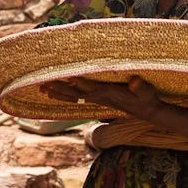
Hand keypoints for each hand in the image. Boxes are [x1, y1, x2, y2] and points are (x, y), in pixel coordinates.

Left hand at [41, 76, 163, 121]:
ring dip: (57, 92)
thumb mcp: (147, 92)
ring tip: (41, 89)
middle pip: (75, 93)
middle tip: (43, 84)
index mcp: (109, 94)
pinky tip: (51, 93)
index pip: (91, 88)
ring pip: (73, 96)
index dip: (80, 83)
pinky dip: (63, 95)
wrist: (146, 111)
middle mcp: (99, 97)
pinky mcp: (96, 98)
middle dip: (59, 88)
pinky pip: (76, 97)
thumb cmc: (146, 99)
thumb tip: (135, 81)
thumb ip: (140, 87)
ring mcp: (96, 99)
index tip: (67, 76)